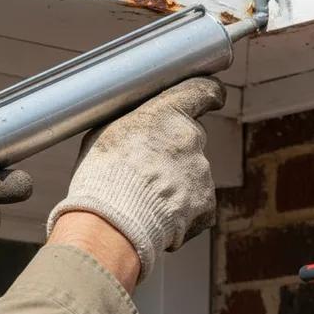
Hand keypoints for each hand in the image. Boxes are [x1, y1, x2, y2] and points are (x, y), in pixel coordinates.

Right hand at [47, 77, 225, 280]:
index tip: (213, 97)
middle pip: (190, 137)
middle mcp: (191, 137)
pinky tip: (156, 216)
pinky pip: (196, 202)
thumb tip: (138, 121)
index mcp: (167, 113)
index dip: (209, 93)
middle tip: (146, 168)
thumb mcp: (105, 131)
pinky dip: (181, 210)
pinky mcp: (206, 202)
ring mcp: (201, 171)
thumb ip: (134, 121)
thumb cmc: (101, 175)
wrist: (112, 223)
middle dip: (174, 150)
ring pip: (192, 172)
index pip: (203, 90)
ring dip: (174, 182)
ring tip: (142, 198)